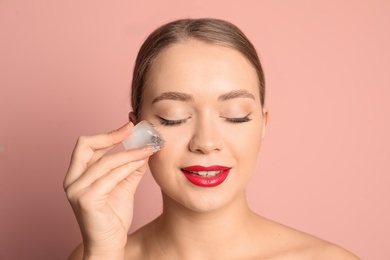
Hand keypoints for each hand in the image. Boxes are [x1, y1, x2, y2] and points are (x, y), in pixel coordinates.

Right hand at [63, 122, 152, 258]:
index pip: (87, 146)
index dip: (107, 134)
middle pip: (85, 146)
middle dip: (111, 135)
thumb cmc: (114, 216)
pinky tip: (142, 161)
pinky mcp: (86, 200)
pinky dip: (128, 166)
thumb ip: (130, 167)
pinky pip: (111, 177)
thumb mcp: (124, 185)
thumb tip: (143, 148)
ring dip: (129, 152)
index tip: (128, 126)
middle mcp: (72, 181)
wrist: (110, 244)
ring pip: (105, 162)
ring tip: (148, 148)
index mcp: (77, 175)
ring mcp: (76, 190)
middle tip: (132, 129)